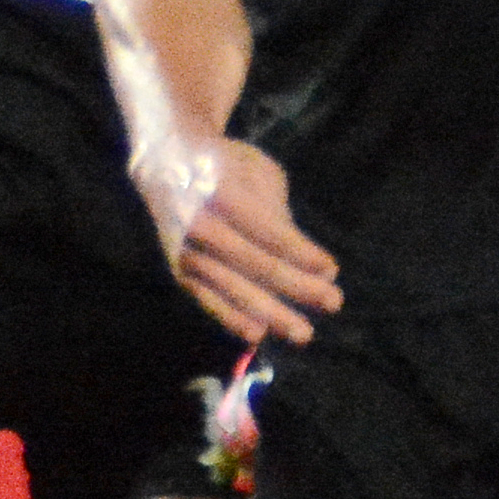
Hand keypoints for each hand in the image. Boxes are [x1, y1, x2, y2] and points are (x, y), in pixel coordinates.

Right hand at [132, 126, 340, 345]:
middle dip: (291, 283)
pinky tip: (257, 335)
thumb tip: (307, 260)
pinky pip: (204, 296)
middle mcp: (190, 218)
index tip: (330, 268)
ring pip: (225, 283)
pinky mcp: (178, 268)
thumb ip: (275, 211)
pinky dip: (229, 317)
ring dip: (267, 310)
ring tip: (304, 334)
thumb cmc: (224, 166)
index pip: (259, 224)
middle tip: (334, 302)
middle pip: (245, 258)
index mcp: (211, 186)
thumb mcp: (254, 171)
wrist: (164, 163)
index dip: (295, 249)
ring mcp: (181, 246)